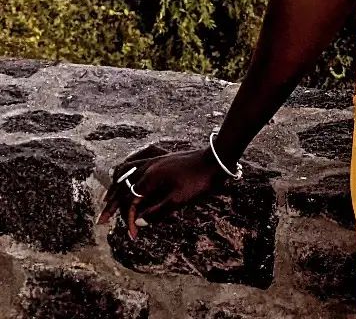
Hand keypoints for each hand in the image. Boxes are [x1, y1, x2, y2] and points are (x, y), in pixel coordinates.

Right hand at [98, 144, 227, 239]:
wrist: (216, 160)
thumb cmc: (198, 181)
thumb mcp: (178, 200)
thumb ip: (156, 212)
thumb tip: (138, 221)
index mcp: (150, 177)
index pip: (131, 202)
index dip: (129, 220)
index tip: (133, 235)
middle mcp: (148, 167)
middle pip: (123, 187)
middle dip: (111, 205)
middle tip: (101, 220)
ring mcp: (154, 160)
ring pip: (126, 173)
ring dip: (115, 188)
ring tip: (106, 199)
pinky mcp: (161, 158)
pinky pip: (136, 163)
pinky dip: (126, 172)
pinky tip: (124, 177)